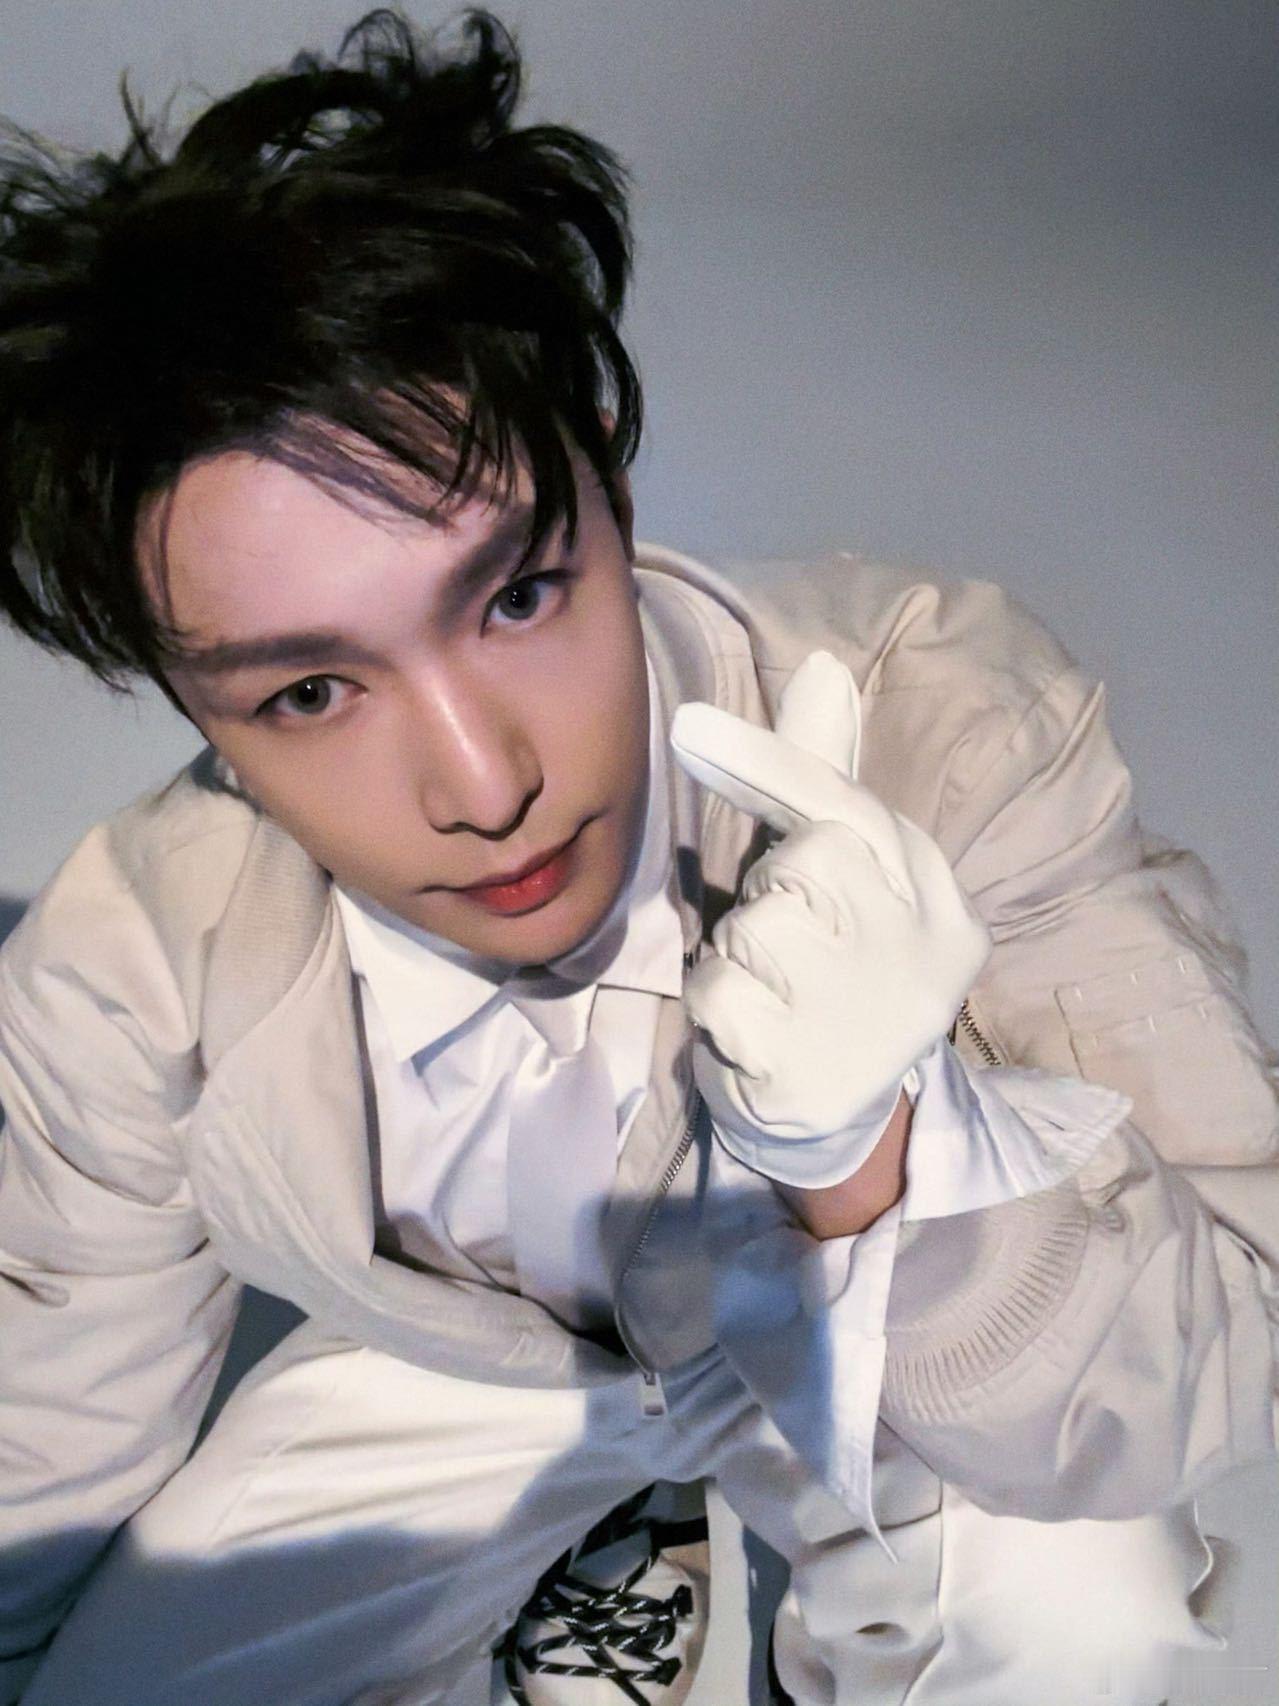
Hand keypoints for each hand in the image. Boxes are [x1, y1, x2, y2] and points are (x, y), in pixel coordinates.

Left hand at [669, 650, 991, 1186]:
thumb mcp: (846, 872)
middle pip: (803, 864)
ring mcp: (871, 1020)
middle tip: (792, 940)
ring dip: (739, 954)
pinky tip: (755, 1032)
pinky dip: (717, 1008)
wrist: (842, 1118)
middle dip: (772, 890)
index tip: (688, 727)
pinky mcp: (810, 1074)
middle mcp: (922, 955)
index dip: (767, 762)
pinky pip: (721, 996)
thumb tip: (823, 665)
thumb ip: (825, 778)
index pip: (851, 810)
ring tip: (777, 990)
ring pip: (756, 929)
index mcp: (937, 899)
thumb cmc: (835, 968)